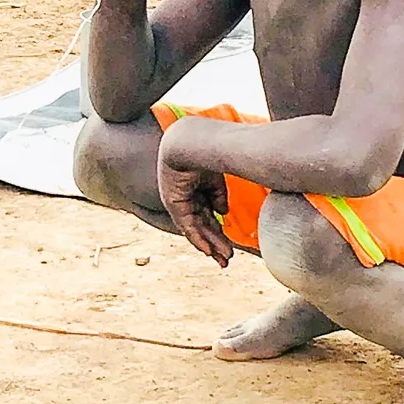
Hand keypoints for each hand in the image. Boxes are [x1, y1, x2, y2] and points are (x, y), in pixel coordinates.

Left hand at [157, 145, 233, 268]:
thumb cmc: (203, 153)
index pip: (208, 216)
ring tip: (222, 260)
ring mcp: (180, 203)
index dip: (219, 232)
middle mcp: (187, 200)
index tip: (229, 246)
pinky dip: (198, 239)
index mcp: (197, 191)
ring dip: (210, 245)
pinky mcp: (175, 204)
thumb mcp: (216, 179)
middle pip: (203, 226)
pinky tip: (208, 251)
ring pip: (197, 230)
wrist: (188, 142)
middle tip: (226, 260)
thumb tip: (222, 213)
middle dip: (216, 243)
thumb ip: (219, 197)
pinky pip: (187, 226)